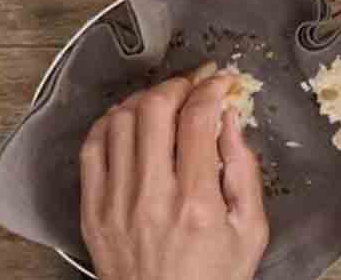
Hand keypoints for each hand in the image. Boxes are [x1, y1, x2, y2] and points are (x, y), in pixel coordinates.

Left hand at [79, 74, 268, 279]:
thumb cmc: (212, 279)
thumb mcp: (249, 234)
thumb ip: (244, 172)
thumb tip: (230, 120)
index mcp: (196, 205)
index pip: (198, 120)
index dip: (210, 89)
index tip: (220, 81)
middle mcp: (152, 198)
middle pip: (155, 110)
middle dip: (177, 85)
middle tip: (192, 85)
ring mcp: (116, 202)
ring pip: (120, 120)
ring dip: (143, 100)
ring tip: (162, 102)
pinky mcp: (92, 209)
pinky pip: (91, 147)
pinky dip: (108, 123)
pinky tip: (127, 122)